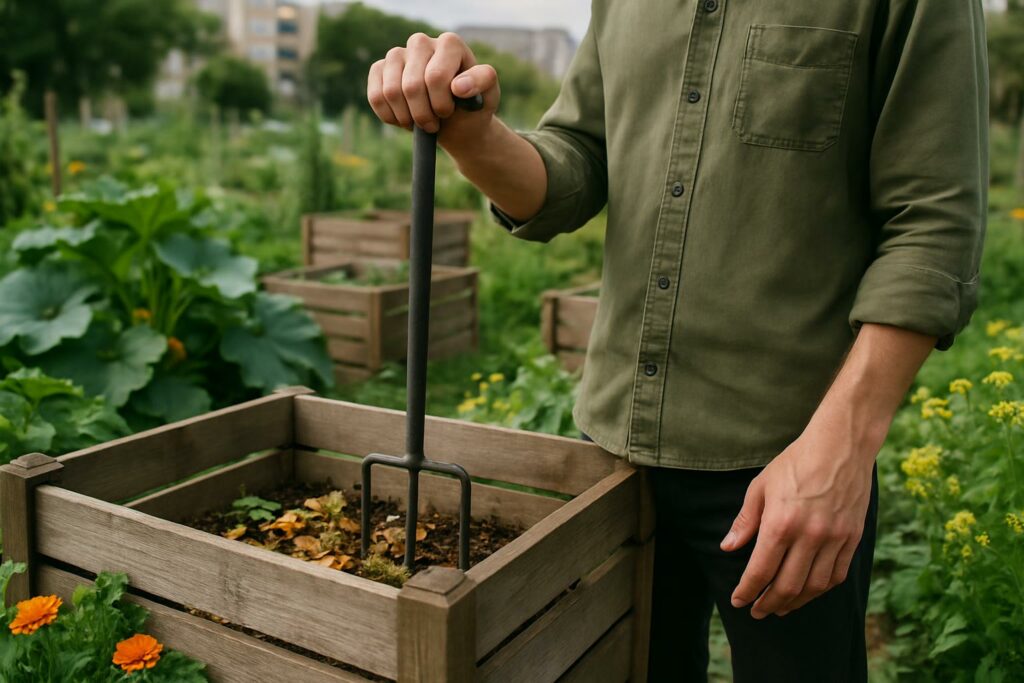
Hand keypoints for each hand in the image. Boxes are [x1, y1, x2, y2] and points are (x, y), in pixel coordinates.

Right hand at [367, 32, 499, 141]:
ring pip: (391, 92)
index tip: (448, 112)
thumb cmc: (471, 105)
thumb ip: (482, 83)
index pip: (435, 76)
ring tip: (420, 122)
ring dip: (407, 118)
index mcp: (449, 43)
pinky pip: (376, 96)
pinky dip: (390, 117)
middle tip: (433, 124)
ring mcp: (397, 55)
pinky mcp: (379, 69)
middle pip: (411, 86)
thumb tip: (459, 86)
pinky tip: (404, 118)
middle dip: (423, 115)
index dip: (440, 104)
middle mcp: (421, 42)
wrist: (455, 120)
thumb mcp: (488, 95)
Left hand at [721, 419, 876, 618]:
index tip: (738, 600)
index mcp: (781, 523)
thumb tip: (728, 548)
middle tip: (756, 611)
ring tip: (780, 608)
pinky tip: (807, 592)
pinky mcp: (853, 538)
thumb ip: (745, 521)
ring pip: (814, 587)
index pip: (760, 570)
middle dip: (768, 604)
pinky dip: (820, 590)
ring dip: (794, 603)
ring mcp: (834, 539)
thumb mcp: (760, 487)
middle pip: (787, 586)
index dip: (747, 591)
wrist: (840, 447)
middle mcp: (809, 536)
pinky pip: (836, 575)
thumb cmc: (794, 463)